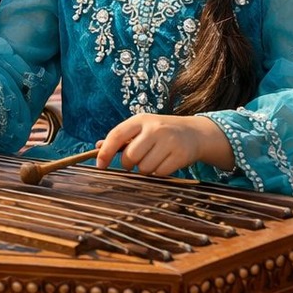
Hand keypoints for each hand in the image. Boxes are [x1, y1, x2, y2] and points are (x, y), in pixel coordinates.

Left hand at [95, 113, 234, 174]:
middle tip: (133, 163)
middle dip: (128, 164)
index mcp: (140, 120)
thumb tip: (98, 147)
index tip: (100, 165)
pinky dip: (158, 172)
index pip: (116, 135)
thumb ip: (121, 137)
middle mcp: (154, 129)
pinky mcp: (180, 155)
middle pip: (130, 156)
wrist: (194, 133)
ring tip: (151, 160)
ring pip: (144, 167)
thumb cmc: (160, 131)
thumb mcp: (141, 128)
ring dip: (144, 169)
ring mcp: (169, 141)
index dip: (106, 152)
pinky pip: (160, 173)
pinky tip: (163, 163)